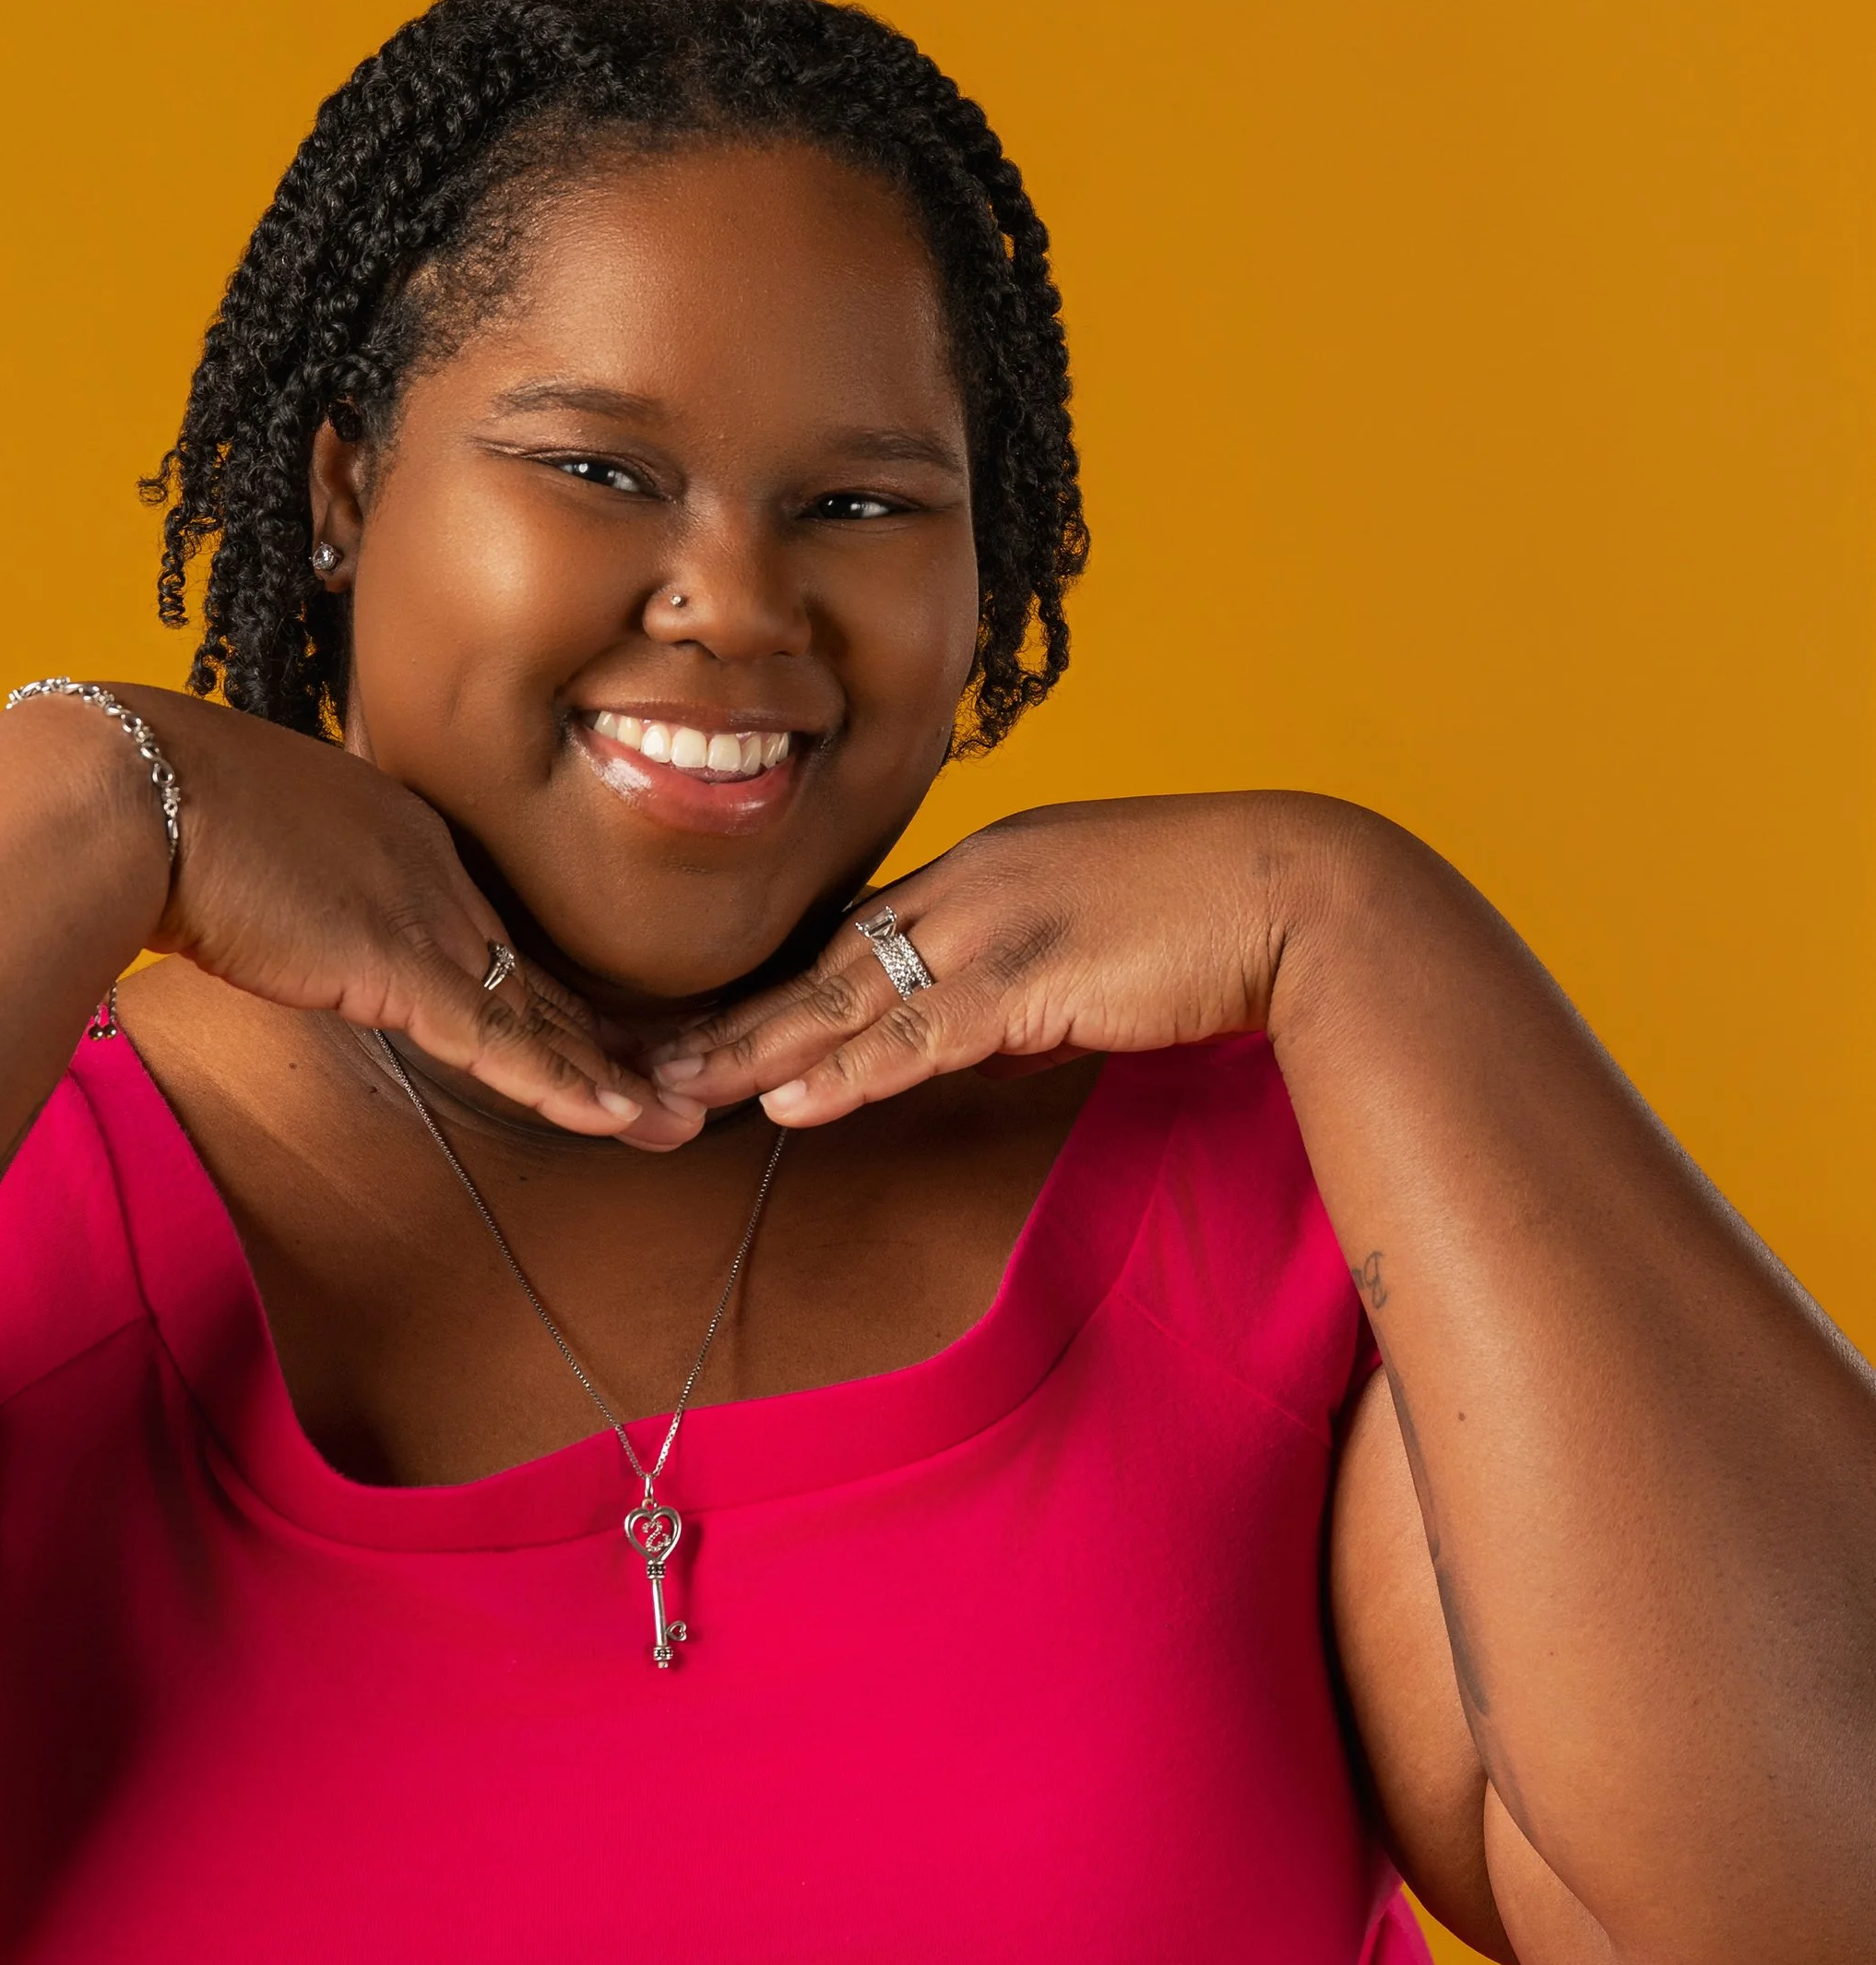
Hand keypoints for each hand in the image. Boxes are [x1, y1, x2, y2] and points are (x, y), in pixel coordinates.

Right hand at [113, 687, 694, 1144]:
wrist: (134, 790)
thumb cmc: (156, 807)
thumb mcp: (243, 839)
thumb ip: (284, 879)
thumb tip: (261, 907)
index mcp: (400, 829)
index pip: (488, 928)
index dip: (540, 989)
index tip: (584, 1032)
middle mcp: (433, 866)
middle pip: (535, 970)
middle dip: (603, 1037)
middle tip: (671, 1083)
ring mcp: (424, 912)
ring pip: (540, 1010)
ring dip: (608, 1077)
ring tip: (675, 1121)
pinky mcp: (400, 963)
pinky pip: (502, 1038)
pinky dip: (563, 1083)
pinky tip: (618, 1116)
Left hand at [651, 794, 1349, 1122]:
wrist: (1308, 895)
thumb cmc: (1227, 922)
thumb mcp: (1108, 948)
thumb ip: (1039, 994)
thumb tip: (995, 1045)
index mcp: (996, 865)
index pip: (866, 930)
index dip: (791, 983)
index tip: (725, 1020)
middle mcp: (979, 881)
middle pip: (832, 958)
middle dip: (740, 1012)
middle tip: (655, 1055)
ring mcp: (1000, 923)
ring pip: (852, 995)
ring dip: (760, 1047)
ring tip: (681, 1087)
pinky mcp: (1032, 973)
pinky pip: (917, 1032)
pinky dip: (845, 1069)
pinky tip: (786, 1100)